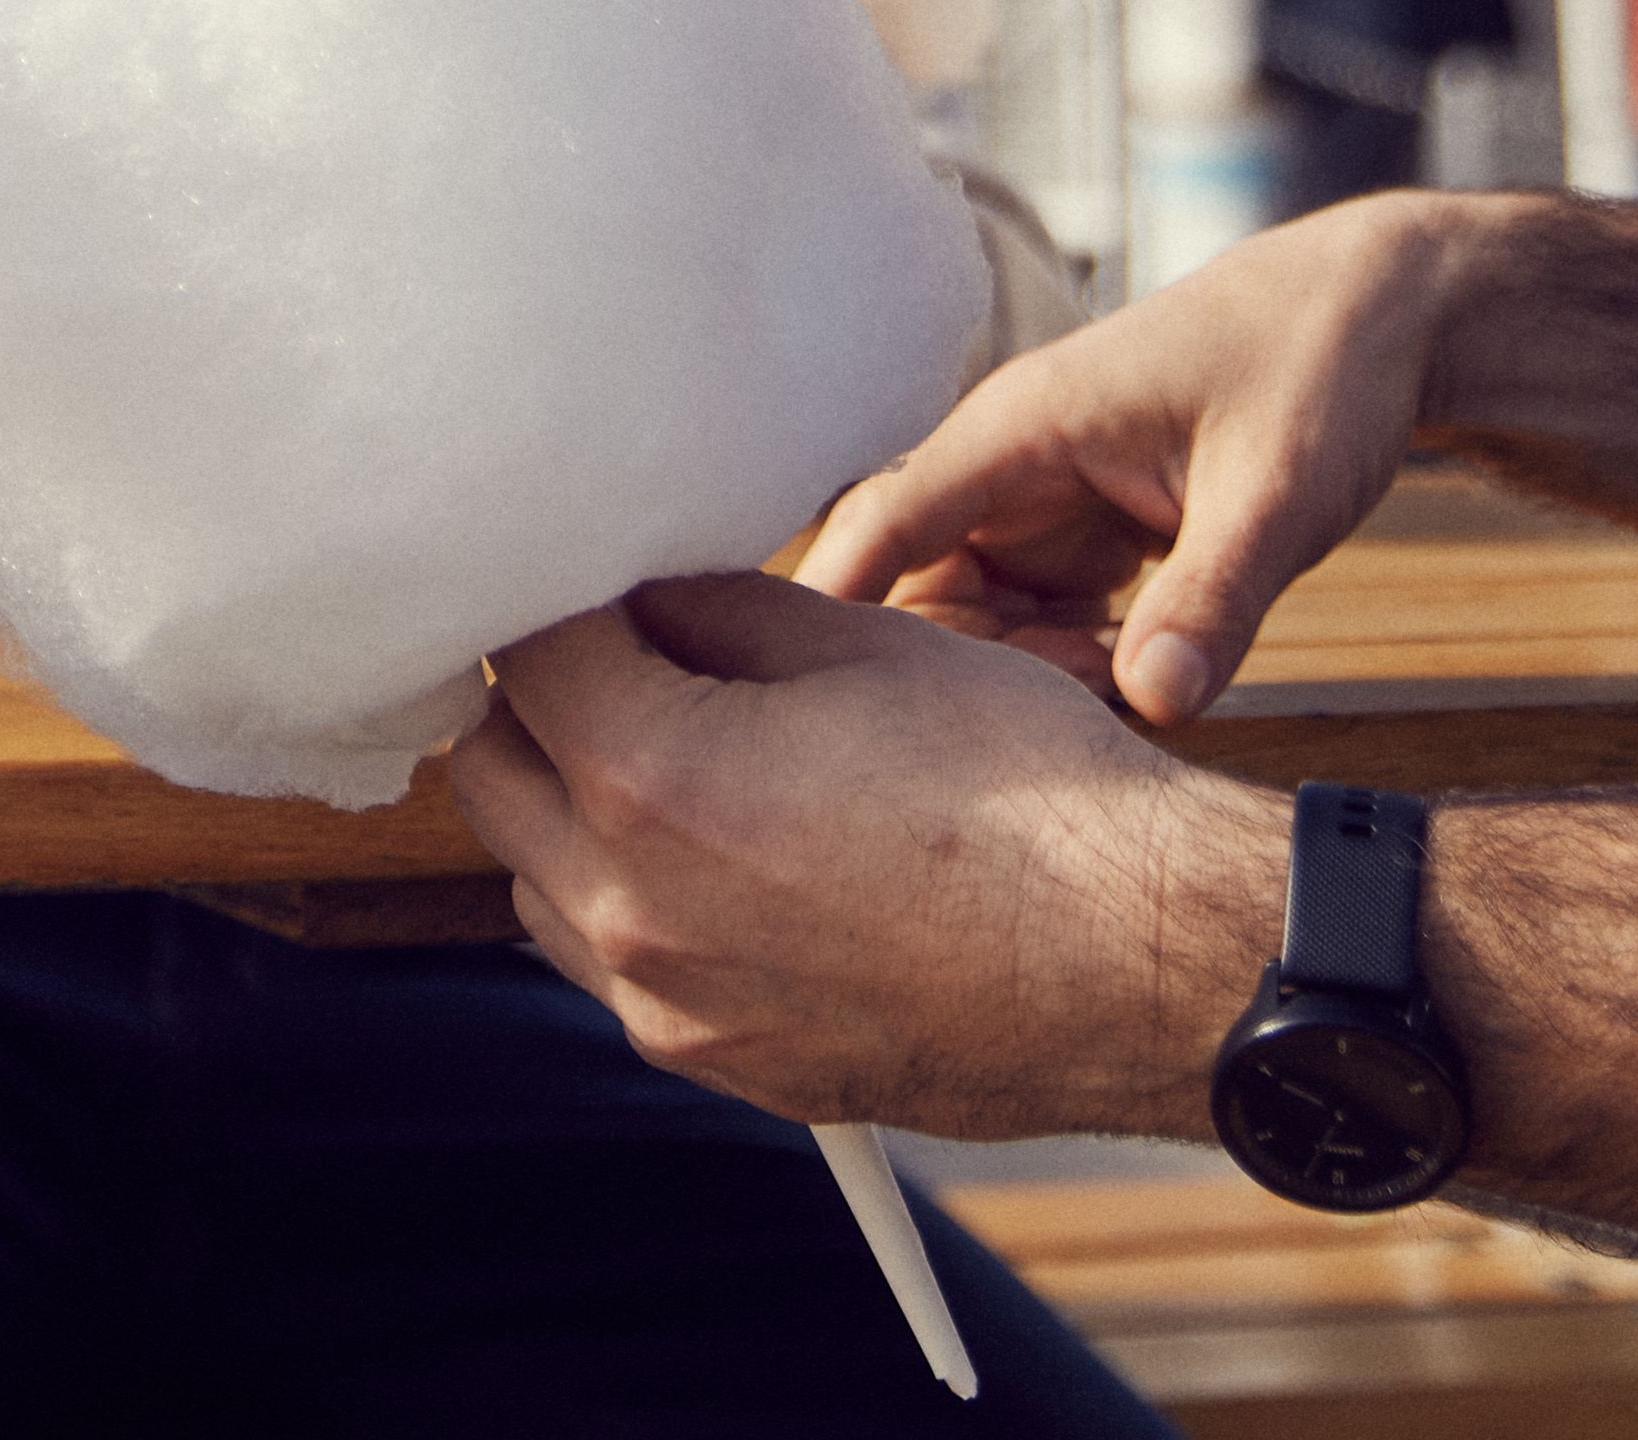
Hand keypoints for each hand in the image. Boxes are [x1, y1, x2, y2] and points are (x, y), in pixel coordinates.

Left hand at [458, 575, 1238, 1135]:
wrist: (1144, 964)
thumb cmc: (1028, 795)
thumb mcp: (859, 642)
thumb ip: (711, 611)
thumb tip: (640, 590)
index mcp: (649, 782)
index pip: (522, 652)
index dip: (559, 590)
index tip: (597, 570)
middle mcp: (634, 913)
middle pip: (493, 771)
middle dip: (542, 700)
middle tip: (626, 652)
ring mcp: (675, 1010)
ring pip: (540, 882)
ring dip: (574, 810)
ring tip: (687, 756)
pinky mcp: (730, 1067)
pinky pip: (621, 970)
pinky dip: (637, 902)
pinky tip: (733, 854)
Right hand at [788, 186, 1462, 730]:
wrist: (1377, 318)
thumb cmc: (1318, 372)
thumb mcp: (1277, 493)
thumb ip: (1212, 599)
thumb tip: (1152, 705)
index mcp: (1024, 426)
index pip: (883, 518)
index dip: (831, 606)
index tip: (804, 701)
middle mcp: (1013, 465)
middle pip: (919, 592)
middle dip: (972, 669)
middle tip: (1092, 693)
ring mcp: (1047, 504)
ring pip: (976, 617)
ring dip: (1028, 672)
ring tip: (1133, 677)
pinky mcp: (1086, 537)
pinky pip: (1036, 622)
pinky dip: (1071, 663)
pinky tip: (1145, 671)